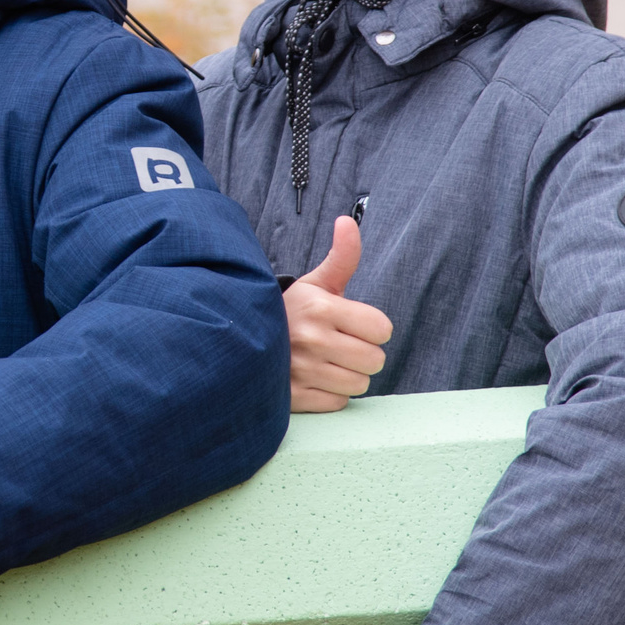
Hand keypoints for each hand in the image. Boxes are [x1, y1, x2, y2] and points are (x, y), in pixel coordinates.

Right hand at [286, 216, 393, 413]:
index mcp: (321, 308)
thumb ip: (341, 257)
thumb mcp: (315, 283)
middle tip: (340, 345)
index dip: (372, 328)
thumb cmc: (290, 311)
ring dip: (348, 376)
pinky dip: (330, 394)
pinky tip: (314, 379)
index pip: (382, 329)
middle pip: (375, 360)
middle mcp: (311, 339)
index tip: (352, 325)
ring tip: (327, 362)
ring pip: (359, 384)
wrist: (242, 339)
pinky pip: (337, 402)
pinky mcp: (293, 398)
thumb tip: (347, 221)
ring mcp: (300, 370)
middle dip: (363, 354)